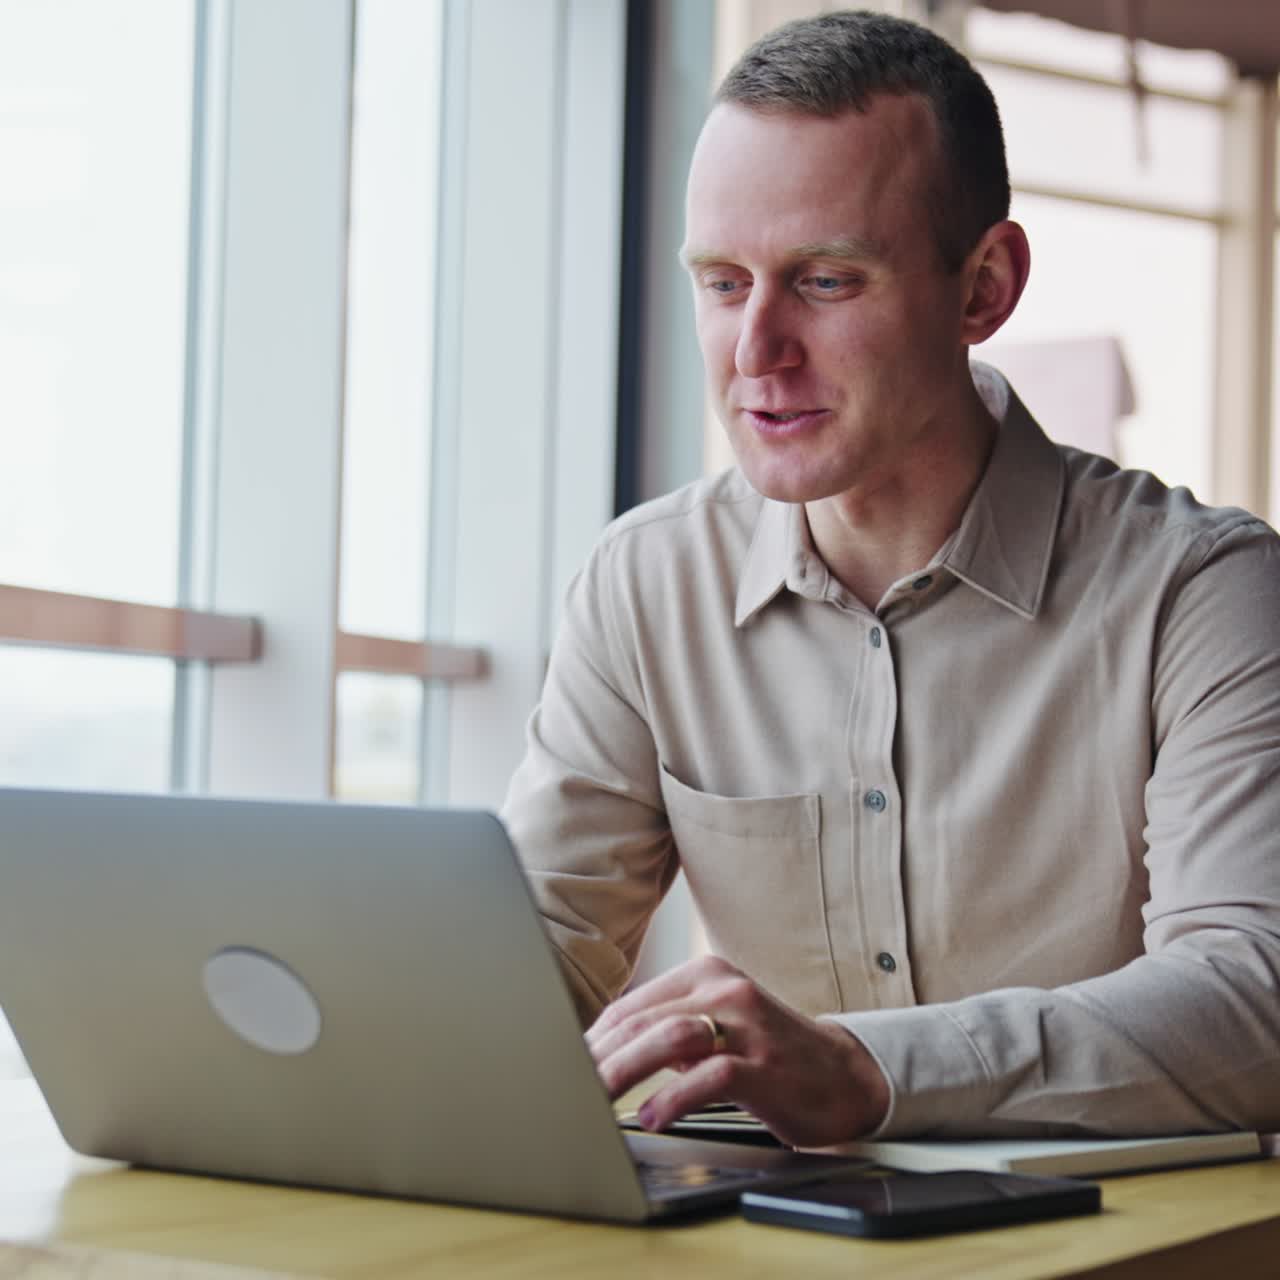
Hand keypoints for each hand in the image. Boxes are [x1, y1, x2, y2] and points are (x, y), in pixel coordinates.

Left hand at [586, 955, 889, 1147]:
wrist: (845, 1075)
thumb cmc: (770, 1055)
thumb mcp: (715, 1029)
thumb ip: (667, 1032)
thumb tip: (602, 1054)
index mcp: (705, 975)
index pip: (631, 1006)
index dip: (592, 1041)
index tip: (564, 1069)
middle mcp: (723, 990)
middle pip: (641, 1020)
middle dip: (597, 1058)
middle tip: (565, 1089)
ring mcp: (746, 1025)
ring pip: (667, 1039)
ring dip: (623, 1071)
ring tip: (595, 1099)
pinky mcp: (765, 1064)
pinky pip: (710, 1076)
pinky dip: (674, 1098)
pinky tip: (652, 1117)